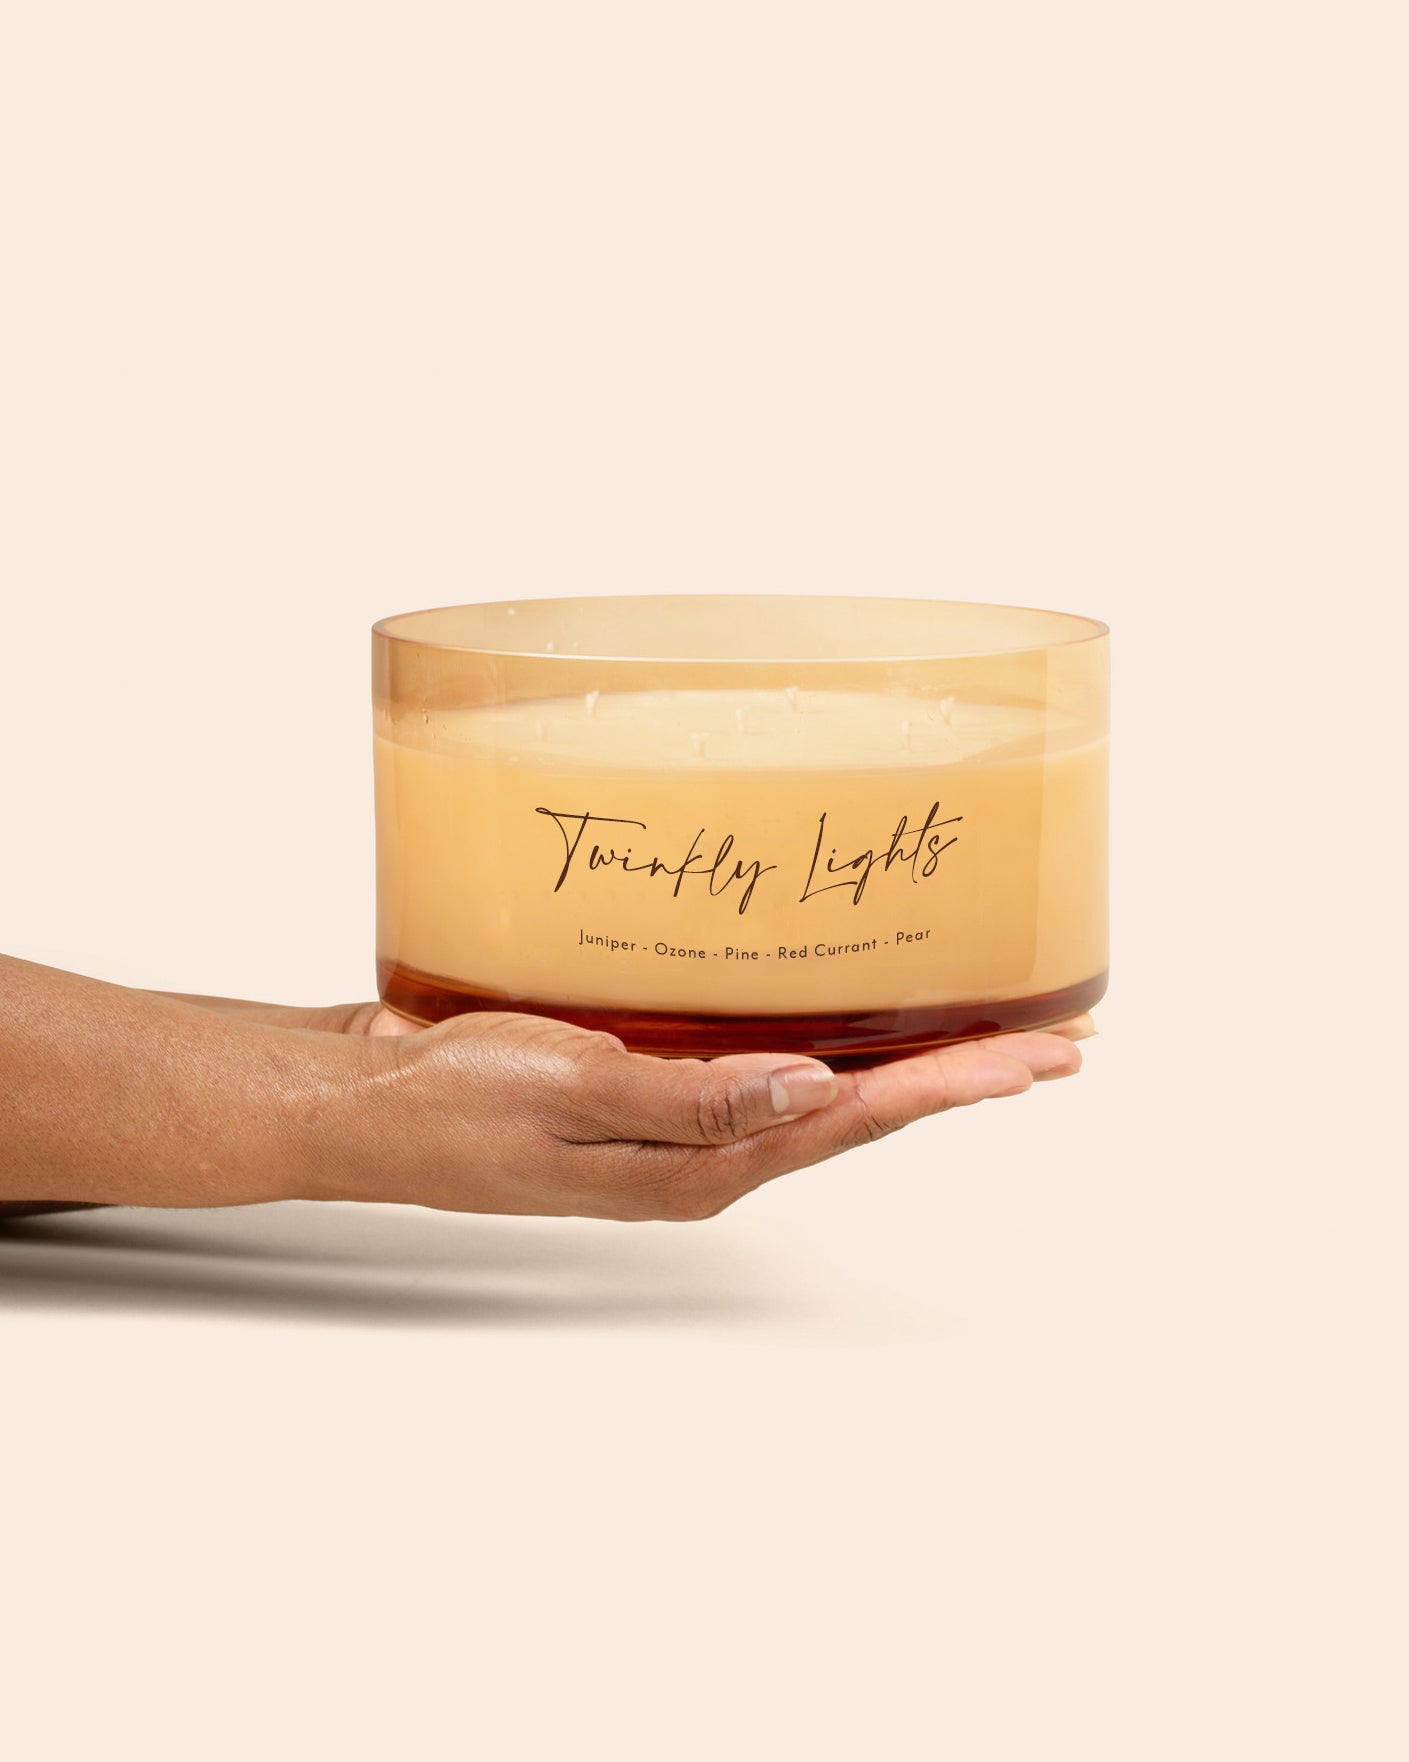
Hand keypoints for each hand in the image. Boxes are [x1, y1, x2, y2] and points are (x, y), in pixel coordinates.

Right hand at [311, 1006, 1092, 1220]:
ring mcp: (683, 1122)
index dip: (952, 1086)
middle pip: (863, 1110)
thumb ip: (691, 1099)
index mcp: (700, 1163)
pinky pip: (764, 1070)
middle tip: (1053, 1050)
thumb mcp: (572, 1094)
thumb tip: (809, 1091)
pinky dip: (829, 1048)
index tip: (1037, 1061)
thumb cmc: (457, 1102)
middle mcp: (708, 1149)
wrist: (376, 1102)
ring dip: (908, 1068)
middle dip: (960, 1079)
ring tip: (982, 1042)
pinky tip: (849, 1027)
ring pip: (823, 1092)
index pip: (855, 1118)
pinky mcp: (654, 1085)